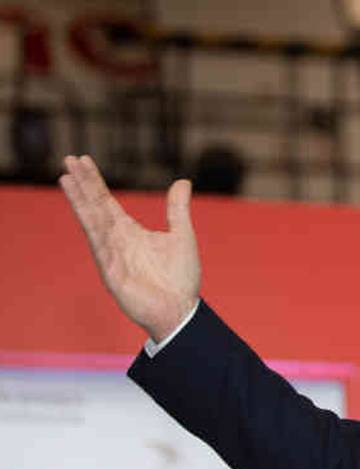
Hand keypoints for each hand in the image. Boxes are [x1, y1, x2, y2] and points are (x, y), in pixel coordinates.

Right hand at [59, 155, 200, 341]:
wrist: (179, 309)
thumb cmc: (180, 277)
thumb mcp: (182, 235)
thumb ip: (177, 209)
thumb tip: (183, 181)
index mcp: (130, 231)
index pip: (106, 201)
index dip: (94, 181)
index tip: (83, 160)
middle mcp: (116, 240)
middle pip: (95, 206)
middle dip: (82, 184)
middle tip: (68, 159)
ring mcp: (111, 254)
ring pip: (93, 222)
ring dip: (80, 201)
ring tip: (67, 178)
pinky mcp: (112, 270)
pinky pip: (101, 245)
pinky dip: (92, 228)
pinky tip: (84, 211)